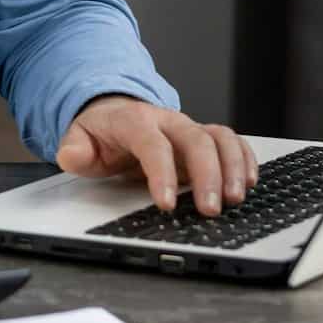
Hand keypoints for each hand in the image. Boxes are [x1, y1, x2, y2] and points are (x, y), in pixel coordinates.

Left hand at [54, 95, 258, 215]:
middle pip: (196, 140)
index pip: (153, 144)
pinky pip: (232, 142)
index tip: (166, 203)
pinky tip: (250, 183)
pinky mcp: (204, 140)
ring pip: (220, 138)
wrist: (115, 113)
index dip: (162, 173)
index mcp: (136, 122)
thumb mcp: (79, 139)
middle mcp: (168, 122)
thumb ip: (75, 148)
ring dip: (233, 167)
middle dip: (207, 175)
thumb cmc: (101, 132)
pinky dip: (245, 159)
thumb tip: (72, 154)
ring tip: (236, 199)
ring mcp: (189, 129)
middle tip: (210, 209)